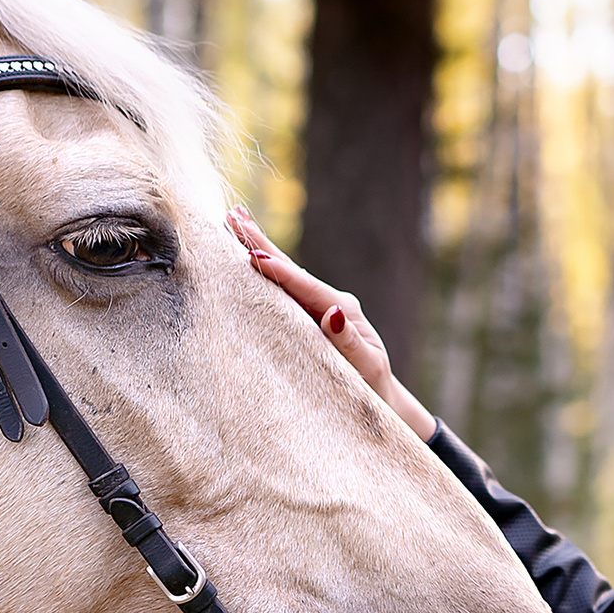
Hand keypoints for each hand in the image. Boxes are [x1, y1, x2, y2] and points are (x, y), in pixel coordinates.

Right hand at [227, 206, 436, 439]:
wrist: (379, 397)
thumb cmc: (372, 387)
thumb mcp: (367, 367)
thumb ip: (350, 343)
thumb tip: (333, 314)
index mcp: (344, 311)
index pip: (306, 288)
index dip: (279, 272)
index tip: (253, 257)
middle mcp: (330, 302)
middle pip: (291, 269)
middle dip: (262, 243)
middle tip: (234, 216)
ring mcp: (318, 307)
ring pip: (283, 275)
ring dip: (258, 248)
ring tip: (235, 220)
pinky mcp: (308, 315)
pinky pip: (281, 291)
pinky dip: (264, 270)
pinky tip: (246, 253)